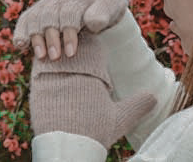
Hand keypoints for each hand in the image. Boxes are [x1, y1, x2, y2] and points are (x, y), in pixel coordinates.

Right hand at [13, 0, 126, 60]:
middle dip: (51, 38)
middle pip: (49, 15)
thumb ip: (103, 13)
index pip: (69, 12)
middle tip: (55, 57)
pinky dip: (21, 31)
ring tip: (41, 57)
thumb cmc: (107, 6)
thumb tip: (93, 23)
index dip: (68, 33)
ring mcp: (47, 2)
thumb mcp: (112, 5)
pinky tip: (21, 45)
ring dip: (36, 38)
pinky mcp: (38, 10)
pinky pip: (25, 19)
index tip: (71, 53)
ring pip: (35, 17)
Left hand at [30, 33, 156, 147]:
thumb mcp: (121, 118)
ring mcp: (53, 80)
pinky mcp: (37, 89)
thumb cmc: (96, 134)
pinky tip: (45, 68)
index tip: (91, 43)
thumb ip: (138, 104)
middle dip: (73, 46)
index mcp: (93, 76)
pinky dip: (42, 65)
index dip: (91, 44)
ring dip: (56, 53)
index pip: (92, 47)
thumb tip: (154, 97)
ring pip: (54, 54)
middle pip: (72, 48)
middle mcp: (73, 73)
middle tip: (73, 44)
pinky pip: (38, 67)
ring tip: (59, 57)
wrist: (68, 149)